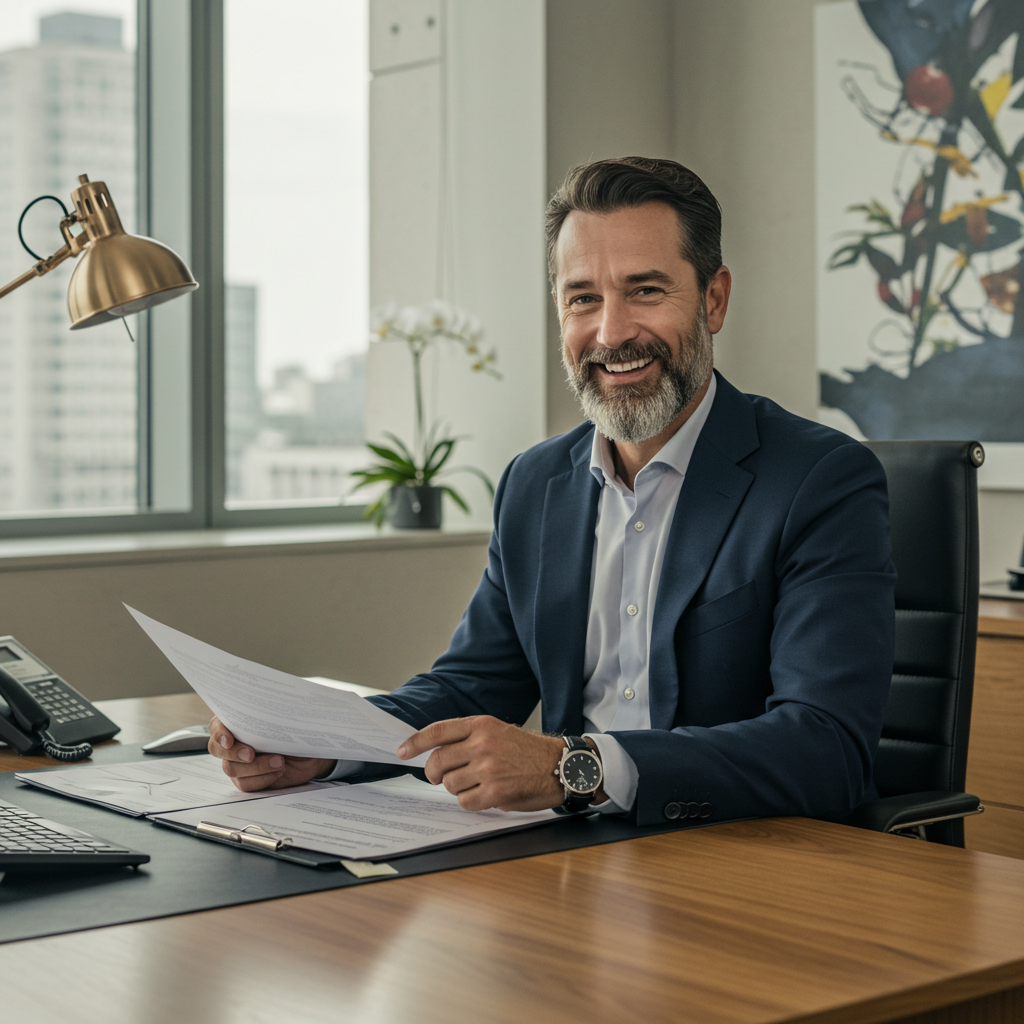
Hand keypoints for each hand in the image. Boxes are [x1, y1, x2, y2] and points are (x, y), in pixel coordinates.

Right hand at [207, 716, 333, 791]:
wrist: (309, 754)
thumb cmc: (296, 731)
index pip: (216, 726)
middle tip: (251, 754)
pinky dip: (263, 778)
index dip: (219, 733)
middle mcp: (233, 743)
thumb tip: (274, 705)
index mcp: (238, 723)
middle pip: (217, 750)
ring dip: (256, 766)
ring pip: (232, 769)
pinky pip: (246, 784)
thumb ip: (274, 714)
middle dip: (234, 752)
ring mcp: (238, 763)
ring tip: (280, 762)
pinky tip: (279, 771)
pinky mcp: (247, 780)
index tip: (229, 740)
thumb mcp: (287, 719)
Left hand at [397, 716, 565, 811]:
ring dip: (457, 788)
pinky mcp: (495, 792)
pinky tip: (485, 794)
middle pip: (437, 761)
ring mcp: (488, 769)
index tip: (402, 751)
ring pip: (449, 784)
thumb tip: (434, 753)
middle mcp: (482, 744)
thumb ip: (468, 738)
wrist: (560, 766)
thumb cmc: (527, 750)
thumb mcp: (498, 731)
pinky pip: (465, 801)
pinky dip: (470, 801)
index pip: (438, 731)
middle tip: (437, 777)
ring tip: (476, 783)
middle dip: (433, 773)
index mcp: (481, 725)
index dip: (415, 742)